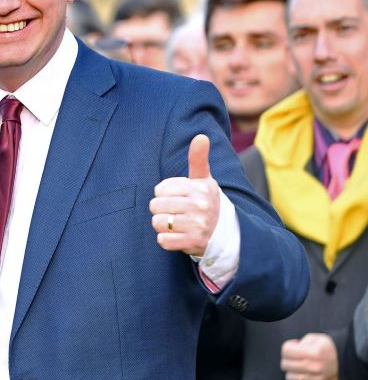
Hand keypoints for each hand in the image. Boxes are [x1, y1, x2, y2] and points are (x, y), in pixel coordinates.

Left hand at [149, 134, 220, 256]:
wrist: (225, 233)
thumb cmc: (206, 202)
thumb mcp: (204, 180)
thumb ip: (198, 159)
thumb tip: (201, 136)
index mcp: (200, 188)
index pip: (160, 189)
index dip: (163, 195)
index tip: (178, 198)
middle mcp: (200, 205)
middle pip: (155, 206)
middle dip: (161, 210)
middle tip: (176, 213)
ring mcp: (198, 225)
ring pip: (157, 223)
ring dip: (163, 226)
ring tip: (177, 225)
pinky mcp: (193, 243)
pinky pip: (163, 241)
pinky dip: (166, 240)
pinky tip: (178, 237)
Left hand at [281, 333, 338, 379]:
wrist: (347, 360)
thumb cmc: (328, 348)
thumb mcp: (316, 338)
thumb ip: (301, 342)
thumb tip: (291, 349)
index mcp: (314, 353)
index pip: (286, 351)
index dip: (287, 347)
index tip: (292, 347)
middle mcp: (314, 367)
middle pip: (285, 365)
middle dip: (287, 359)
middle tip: (294, 357)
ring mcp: (316, 378)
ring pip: (289, 377)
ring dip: (290, 371)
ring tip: (297, 367)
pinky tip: (300, 375)